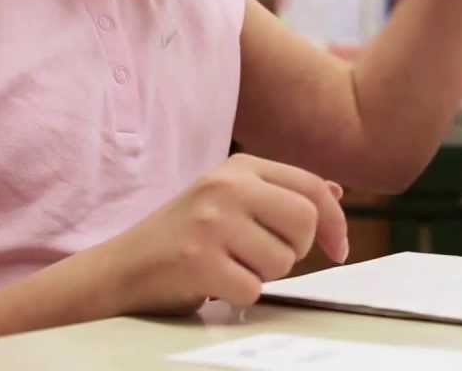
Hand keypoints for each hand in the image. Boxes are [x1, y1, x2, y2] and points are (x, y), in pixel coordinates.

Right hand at [103, 154, 346, 314]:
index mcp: (240, 166)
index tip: (338, 248)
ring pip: (283, 260)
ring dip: (264, 274)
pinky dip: (240, 295)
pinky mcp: (197, 260)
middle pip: (305, 221)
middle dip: (297, 250)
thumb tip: (336, 191)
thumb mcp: (232, 198)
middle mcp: (226, 186)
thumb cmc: (185, 234)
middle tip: (268, 257)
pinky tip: (217, 282)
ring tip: (233, 265)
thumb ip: (282, 193)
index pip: (312, 187)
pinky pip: (253, 288)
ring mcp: (211, 222)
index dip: (335, 221)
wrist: (123, 266)